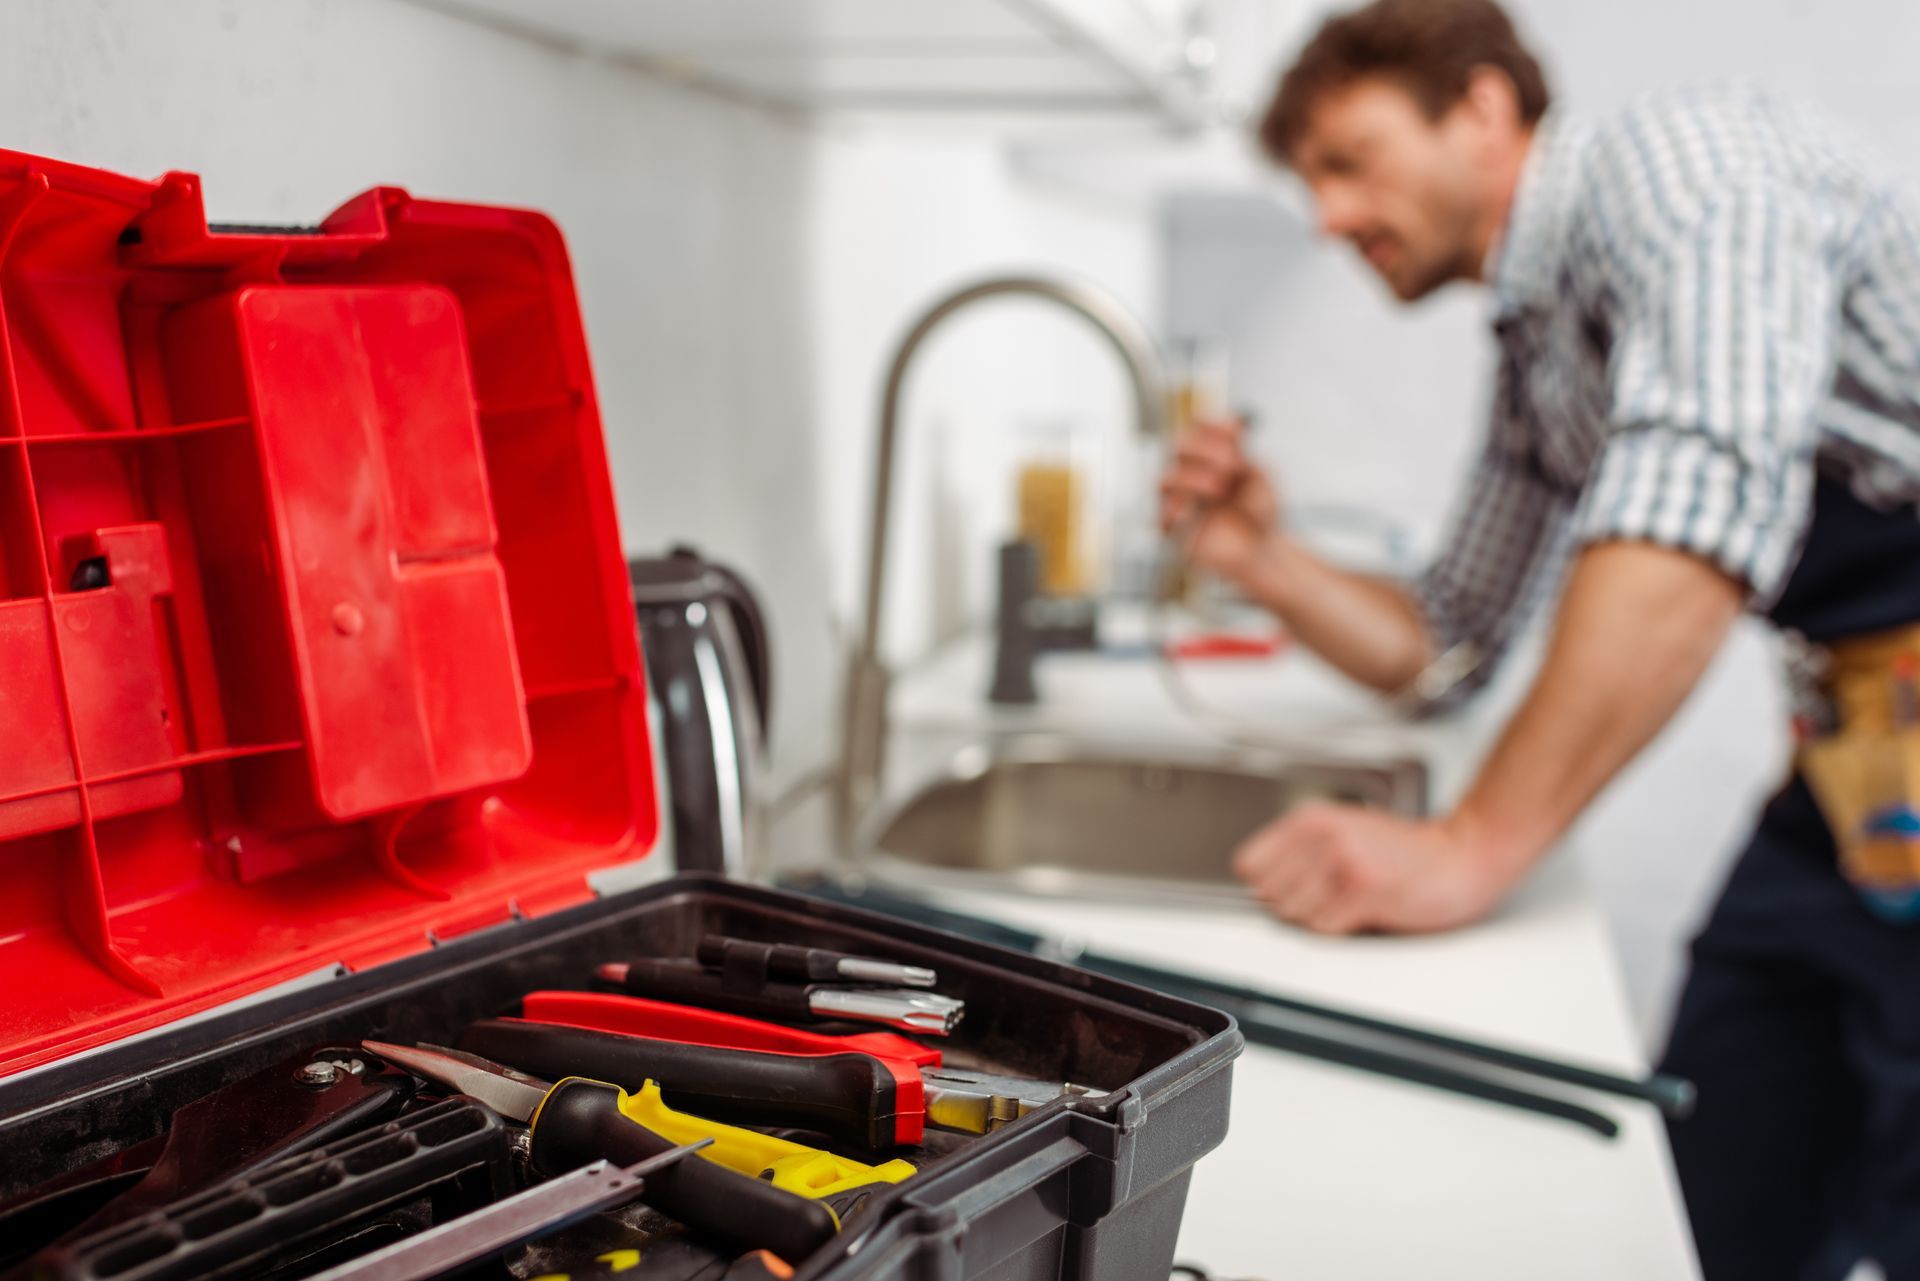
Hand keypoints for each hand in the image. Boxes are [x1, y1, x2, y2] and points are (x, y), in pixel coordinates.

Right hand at [1158, 418, 1280, 586]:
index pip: (1197, 429)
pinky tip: (1193, 509)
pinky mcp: (1172, 529)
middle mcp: (1190, 474)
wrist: (1262, 551)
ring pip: (1165, 479)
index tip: (1236, 429)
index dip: (1211, 424)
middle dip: (1205, 449)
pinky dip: (1175, 509)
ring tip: (1220, 490)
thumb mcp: (1259, 477)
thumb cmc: (1261, 513)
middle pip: (1177, 447)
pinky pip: (1160, 515)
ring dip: (1194, 478)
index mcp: (1209, 456)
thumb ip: (1242, 453)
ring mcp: (1179, 501)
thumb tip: (1231, 427)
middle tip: (1232, 462)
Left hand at [1231, 802, 1517, 934]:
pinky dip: (1340, 928)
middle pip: (1269, 895)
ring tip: (1350, 900)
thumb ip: (1299, 851)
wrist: (1460, 855)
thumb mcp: (1342, 831)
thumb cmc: (1403, 851)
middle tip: (1330, 895)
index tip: (1288, 888)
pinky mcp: (1364, 890)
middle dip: (1295, 903)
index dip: (1267, 885)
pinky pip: (1323, 927)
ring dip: (1319, 917)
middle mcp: (1322, 835)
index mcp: (1311, 818)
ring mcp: (1343, 861)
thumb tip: (1257, 884)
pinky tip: (1365, 910)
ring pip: (1293, 914)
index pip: (1249, 865)